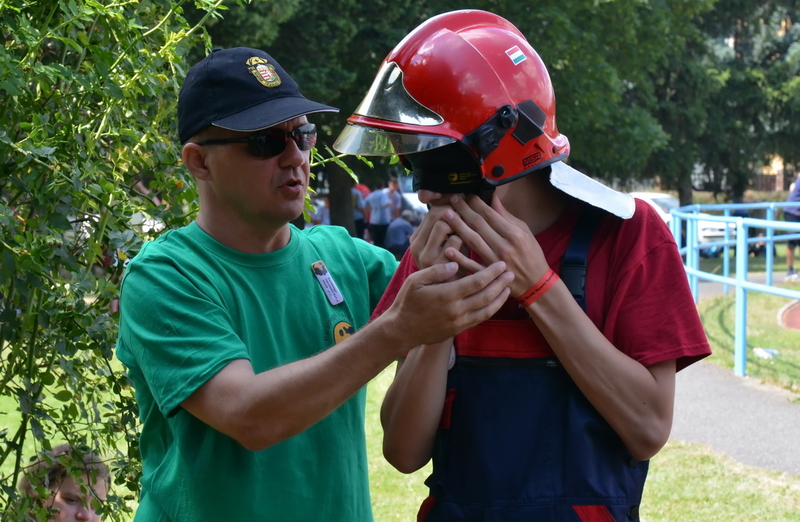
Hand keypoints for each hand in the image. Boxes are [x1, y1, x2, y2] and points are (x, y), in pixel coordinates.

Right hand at [385, 261, 513, 347]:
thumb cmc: (407, 301)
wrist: (401, 330)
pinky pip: (480, 319)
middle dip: (500, 284)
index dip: (492, 272)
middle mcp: (456, 310)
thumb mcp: (415, 280)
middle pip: (486, 296)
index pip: (476, 282)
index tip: (501, 264)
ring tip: (508, 287)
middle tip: (511, 273)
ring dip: (500, 298)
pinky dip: (491, 310)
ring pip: (487, 310)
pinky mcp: (458, 330)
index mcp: (447, 295)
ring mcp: (458, 322)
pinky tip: (496, 301)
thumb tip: (456, 264)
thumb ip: (437, 270)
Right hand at [410, 205, 462, 269]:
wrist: (453, 290)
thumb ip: (442, 226)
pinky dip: (464, 240)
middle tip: (465, 219)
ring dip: (457, 226)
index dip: (449, 208)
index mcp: (415, 240)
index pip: (431, 213)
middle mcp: (416, 247)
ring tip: (464, 233)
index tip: (461, 212)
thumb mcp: (441, 244)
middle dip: (453, 213)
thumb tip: (453, 199)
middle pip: (434, 215)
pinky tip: (467, 246)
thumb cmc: (451, 262)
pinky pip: (454, 240)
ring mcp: (426, 256)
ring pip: (442, 225)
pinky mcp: (439, 265)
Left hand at [441, 194, 548, 297]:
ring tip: (446, 215)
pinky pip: (472, 266)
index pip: (490, 215)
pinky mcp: (489, 275)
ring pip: (473, 241)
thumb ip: (506, 216)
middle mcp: (504, 247)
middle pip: (479, 225)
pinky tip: (448, 249)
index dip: (476, 203)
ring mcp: (495, 262)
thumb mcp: (524, 232)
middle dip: (464, 210)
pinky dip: (460, 258)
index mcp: (514, 234)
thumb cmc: (531, 254)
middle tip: (452, 199)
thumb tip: (492, 198)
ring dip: (458, 227)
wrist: (536, 283)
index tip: (467, 195)